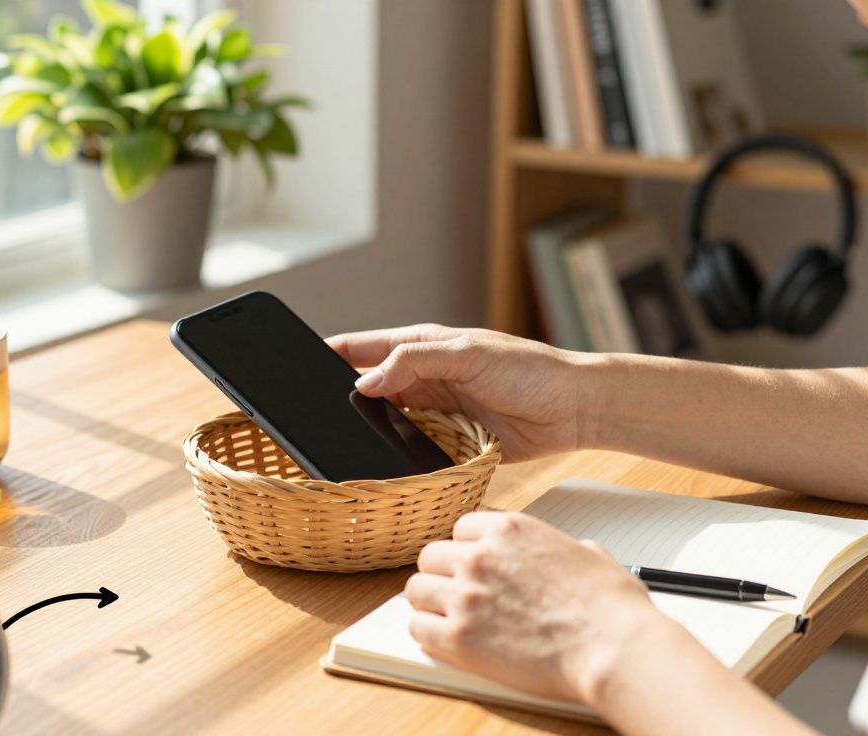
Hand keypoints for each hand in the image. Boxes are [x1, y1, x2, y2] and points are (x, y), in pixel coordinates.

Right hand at [327, 324, 590, 460]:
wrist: (575, 410)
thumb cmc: (531, 370)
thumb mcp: (468, 355)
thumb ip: (415, 362)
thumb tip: (364, 382)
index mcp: (420, 347)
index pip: (359, 348)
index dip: (325, 355)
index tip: (292, 368)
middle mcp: (421, 379)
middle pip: (364, 390)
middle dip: (338, 401)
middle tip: (308, 417)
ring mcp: (432, 413)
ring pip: (383, 424)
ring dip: (367, 433)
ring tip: (340, 444)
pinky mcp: (448, 444)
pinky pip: (409, 452)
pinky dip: (394, 458)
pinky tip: (381, 466)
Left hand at [404, 511, 661, 704]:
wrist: (612, 648)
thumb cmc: (609, 608)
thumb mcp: (591, 554)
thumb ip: (564, 546)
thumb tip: (570, 551)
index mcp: (510, 529)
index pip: (461, 528)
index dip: (467, 549)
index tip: (472, 565)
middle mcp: (481, 556)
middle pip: (431, 555)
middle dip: (443, 574)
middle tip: (456, 592)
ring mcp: (466, 596)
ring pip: (416, 588)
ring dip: (430, 602)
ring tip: (446, 616)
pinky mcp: (459, 637)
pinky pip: (417, 627)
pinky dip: (427, 633)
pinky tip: (443, 638)